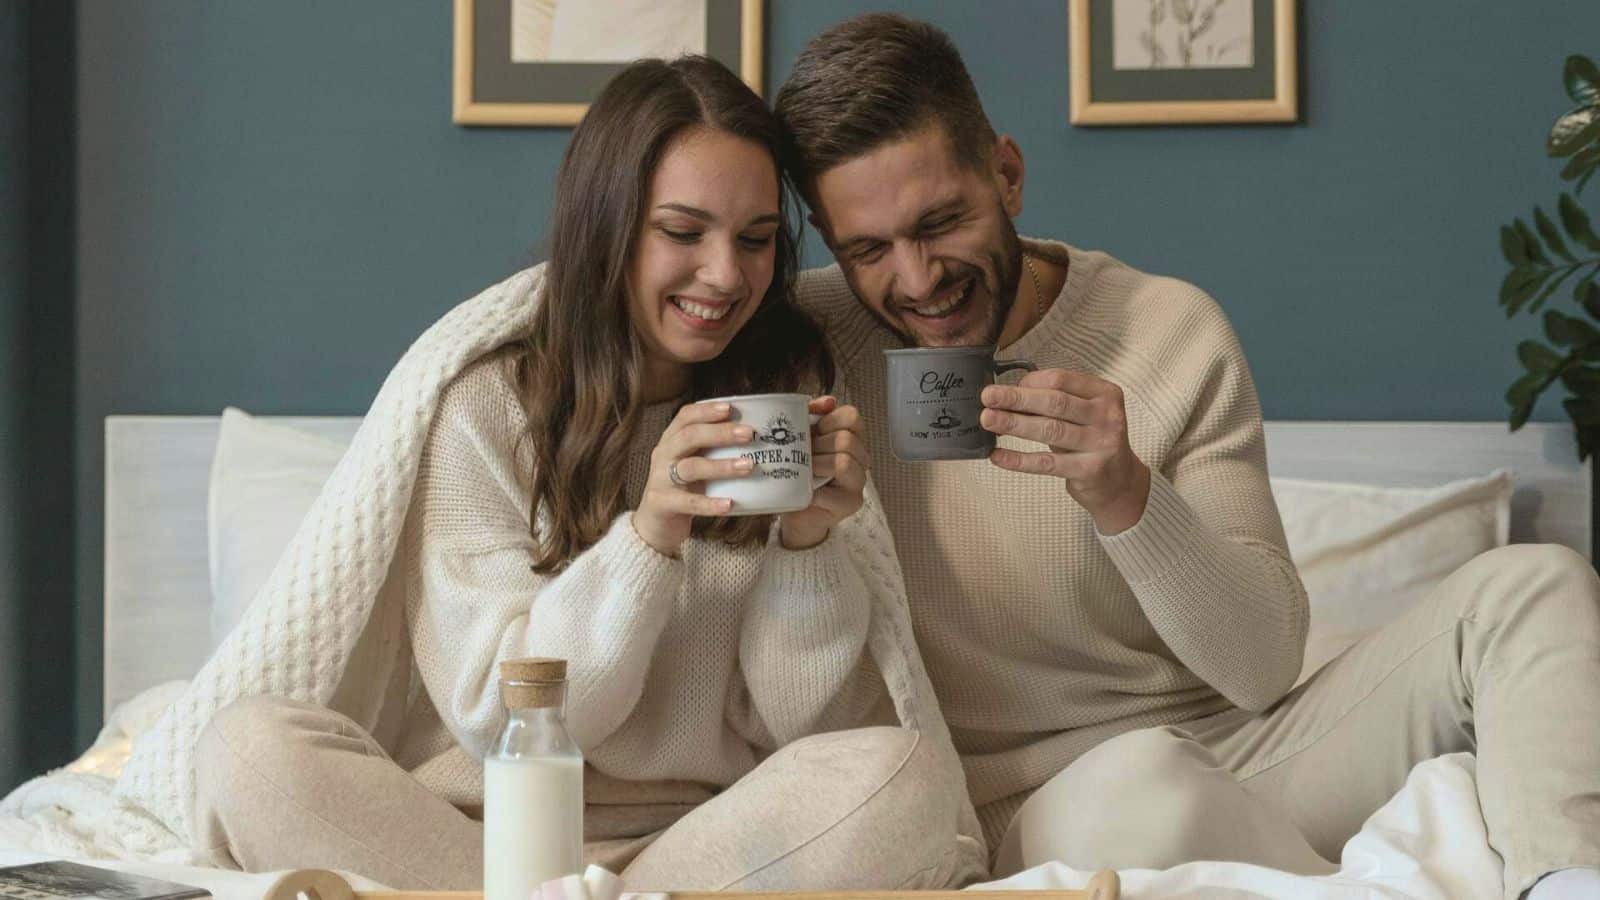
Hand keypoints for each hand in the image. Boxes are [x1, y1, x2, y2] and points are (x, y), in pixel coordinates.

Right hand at [634, 402, 755, 556]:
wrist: (655, 524)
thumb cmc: (683, 489)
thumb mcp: (695, 464)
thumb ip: (714, 451)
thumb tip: (758, 440)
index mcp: (671, 441)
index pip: (685, 417)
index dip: (706, 410)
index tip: (731, 408)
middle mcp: (663, 455)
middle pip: (689, 437)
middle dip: (720, 433)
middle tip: (749, 434)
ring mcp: (660, 479)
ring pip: (691, 467)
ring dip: (721, 466)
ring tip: (748, 466)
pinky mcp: (662, 504)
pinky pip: (688, 502)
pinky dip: (710, 504)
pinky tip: (730, 504)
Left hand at [778, 396, 868, 549]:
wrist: (793, 508)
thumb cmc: (797, 469)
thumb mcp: (799, 437)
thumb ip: (810, 414)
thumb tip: (827, 401)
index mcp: (851, 436)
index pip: (852, 416)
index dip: (828, 421)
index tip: (812, 432)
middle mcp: (860, 457)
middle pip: (847, 439)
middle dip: (818, 445)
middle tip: (803, 455)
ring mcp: (858, 481)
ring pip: (844, 462)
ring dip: (818, 465)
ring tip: (805, 472)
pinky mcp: (851, 503)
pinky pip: (836, 492)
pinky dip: (816, 492)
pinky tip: (807, 492)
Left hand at [979, 369, 1151, 534]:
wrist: (1120, 483)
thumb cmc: (1091, 441)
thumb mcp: (1081, 416)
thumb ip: (1054, 403)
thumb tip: (1007, 395)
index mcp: (1105, 393)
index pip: (1061, 379)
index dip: (1029, 383)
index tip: (1004, 389)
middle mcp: (1107, 416)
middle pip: (1055, 402)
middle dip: (1017, 398)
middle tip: (987, 397)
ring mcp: (1101, 444)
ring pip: (1050, 429)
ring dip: (1014, 424)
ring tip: (987, 420)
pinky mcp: (1090, 471)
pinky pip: (1048, 463)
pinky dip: (1020, 460)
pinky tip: (997, 456)